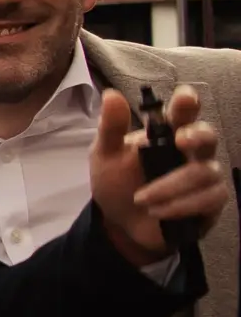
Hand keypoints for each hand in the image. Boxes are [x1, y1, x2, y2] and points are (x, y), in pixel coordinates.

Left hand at [91, 83, 226, 263]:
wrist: (119, 222)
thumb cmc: (117, 183)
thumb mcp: (105, 156)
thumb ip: (111, 128)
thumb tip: (111, 95)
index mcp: (166, 134)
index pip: (183, 113)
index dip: (188, 103)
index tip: (185, 98)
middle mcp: (191, 151)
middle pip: (208, 136)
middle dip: (197, 136)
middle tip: (179, 141)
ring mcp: (205, 176)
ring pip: (205, 172)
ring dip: (170, 186)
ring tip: (142, 199)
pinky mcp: (210, 202)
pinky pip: (209, 199)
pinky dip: (181, 205)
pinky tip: (158, 211)